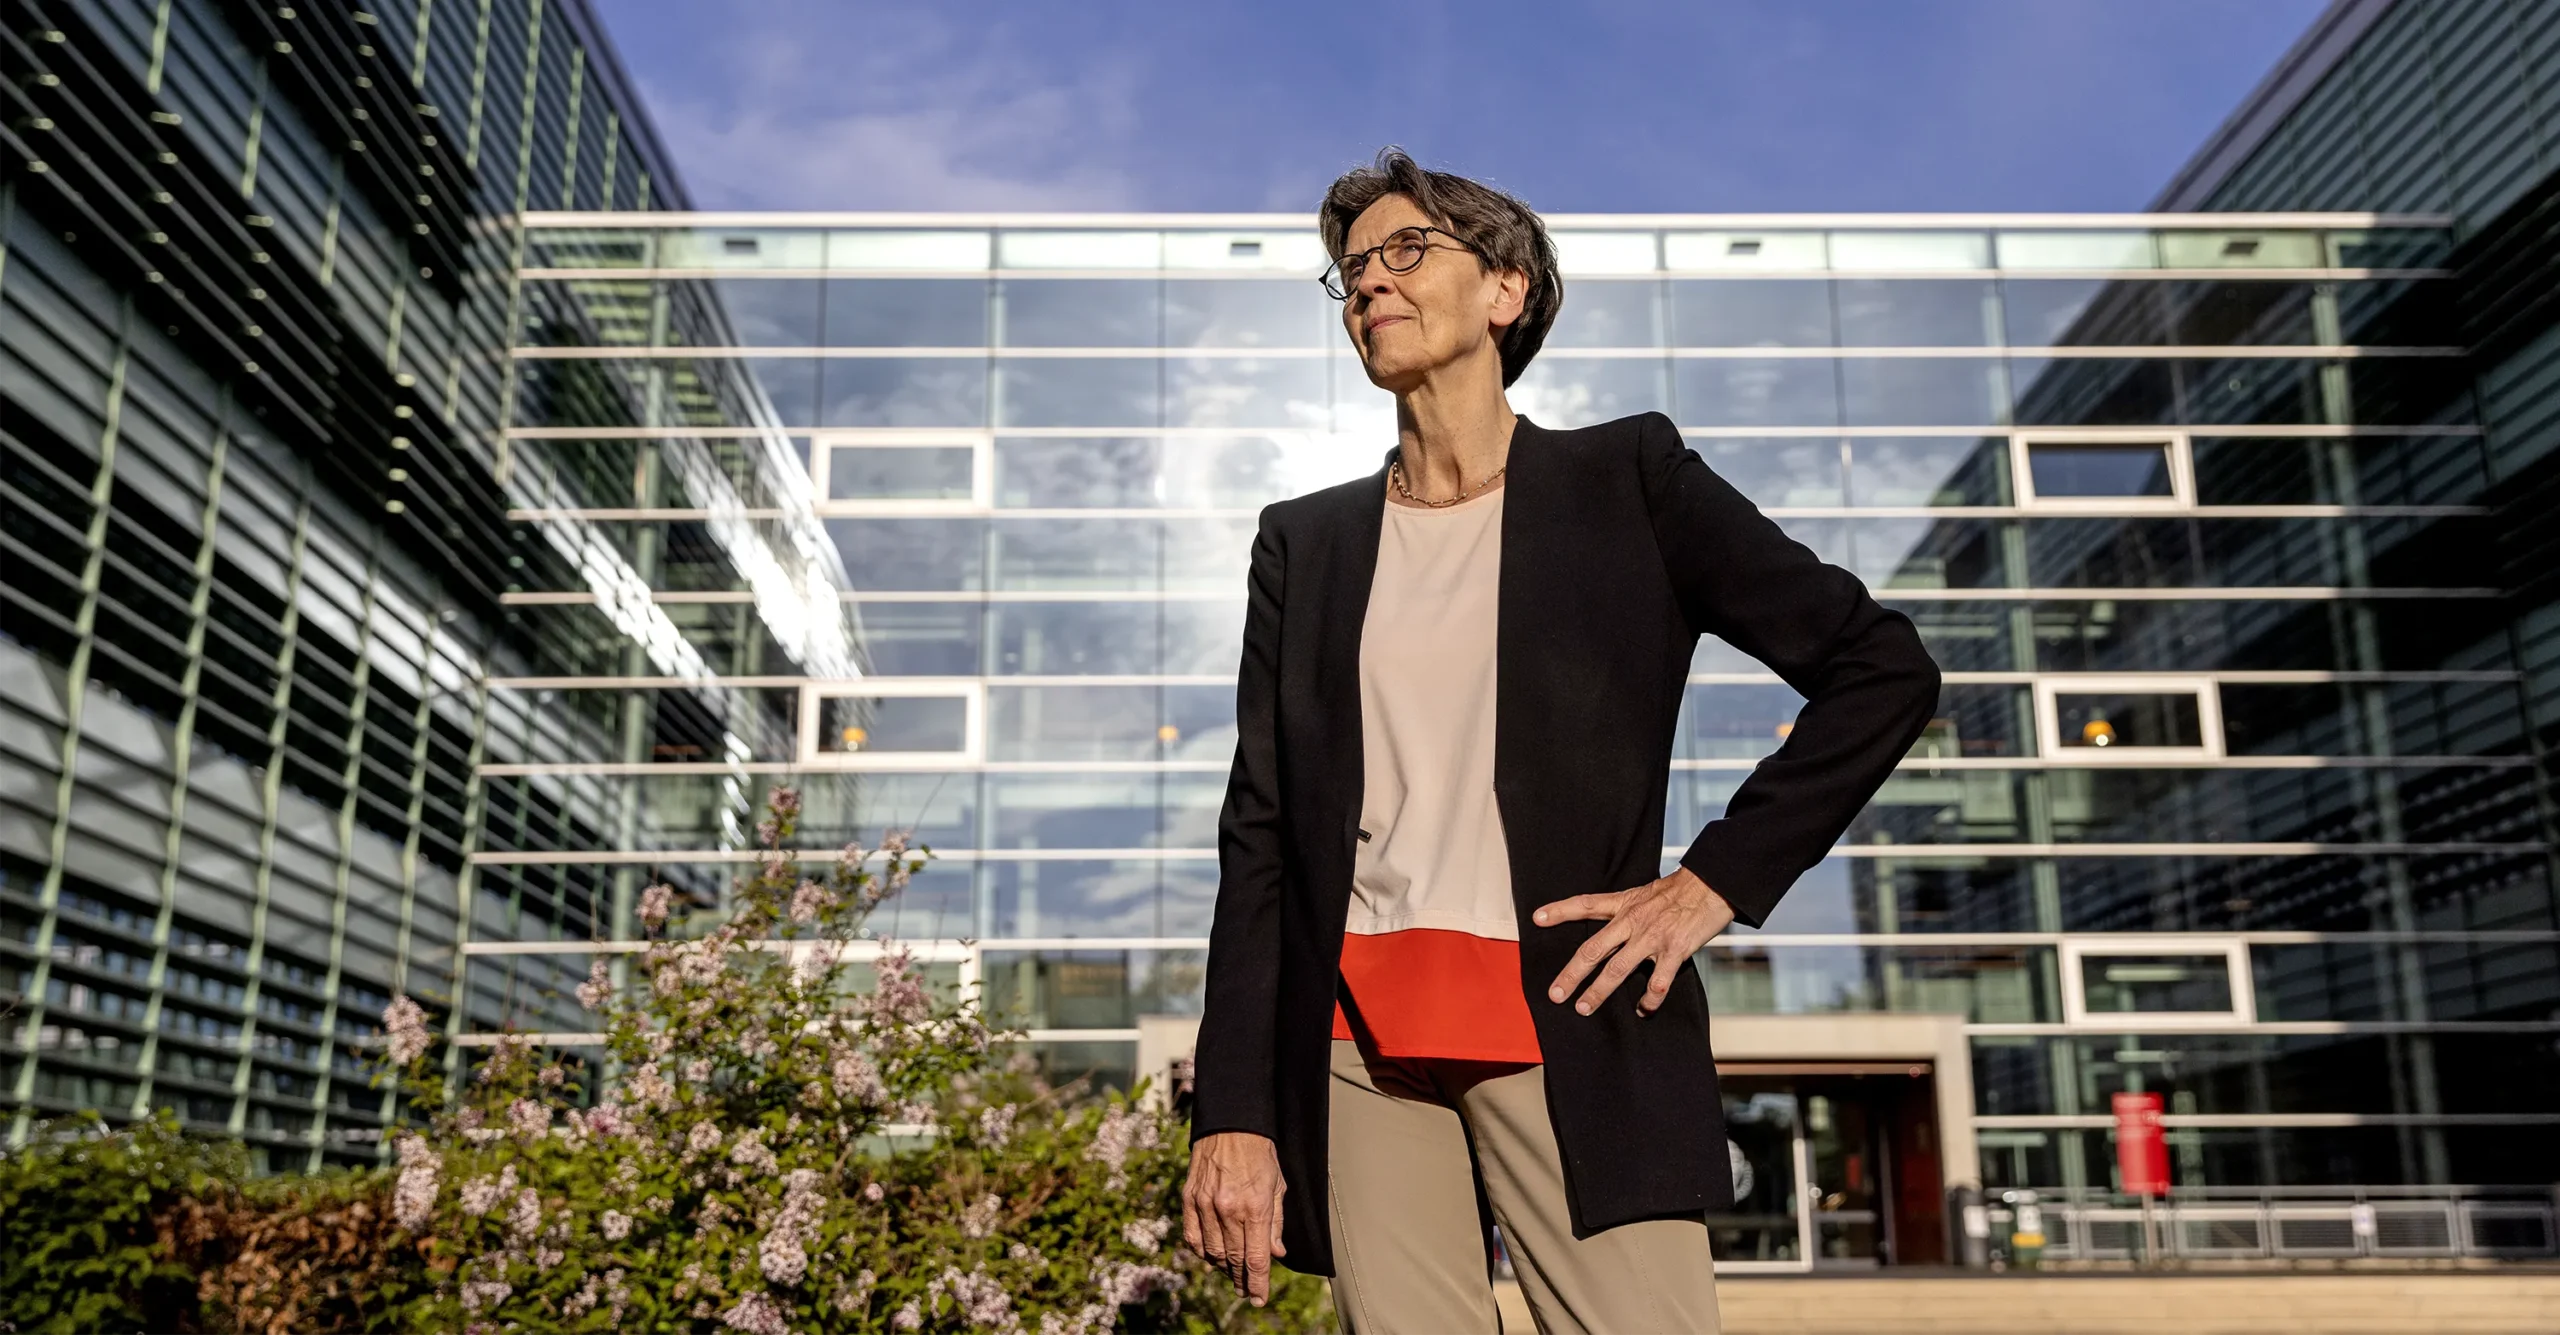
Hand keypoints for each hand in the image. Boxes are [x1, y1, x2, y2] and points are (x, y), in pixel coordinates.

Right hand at [1182, 1130, 1287, 1305]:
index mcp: (1254, 1207)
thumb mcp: (1278, 1186)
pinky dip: (1201, 1251)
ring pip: (1212, 1252)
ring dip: (1223, 1268)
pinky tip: (1210, 1256)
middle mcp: (1229, 1210)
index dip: (1258, 1283)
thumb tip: (1276, 1253)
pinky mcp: (1190, 1199)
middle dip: (1242, 1280)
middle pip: (1234, 1259)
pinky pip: (1193, 1236)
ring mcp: (1206, 1205)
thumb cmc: (1259, 1154)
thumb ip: (1276, 1222)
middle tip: (1246, 1290)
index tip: (1259, 1298)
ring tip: (1232, 1274)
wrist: (1231, 1125)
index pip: (1256, 1258)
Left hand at [1534, 866, 1736, 1015]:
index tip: (1537, 918)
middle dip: (1571, 973)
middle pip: (1593, 949)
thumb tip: (1610, 930)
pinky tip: (1643, 1009)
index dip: (1560, 911)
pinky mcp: (1674, 951)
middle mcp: (1632, 921)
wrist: (1712, 885)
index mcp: (1624, 904)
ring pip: (1618, 970)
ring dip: (1598, 992)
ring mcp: (1652, 937)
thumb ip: (1625, 911)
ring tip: (1584, 1008)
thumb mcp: (1644, 893)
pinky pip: (1657, 982)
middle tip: (1555, 993)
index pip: (1585, 905)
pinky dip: (1649, 999)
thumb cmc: (1678, 891)